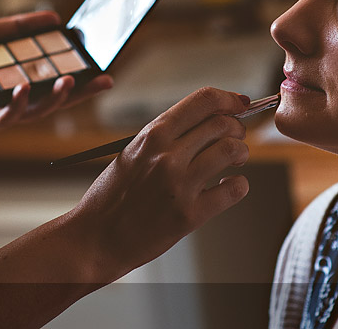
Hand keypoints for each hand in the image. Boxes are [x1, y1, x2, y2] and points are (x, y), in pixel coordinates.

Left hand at [0, 11, 112, 130]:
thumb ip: (15, 28)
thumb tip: (52, 17)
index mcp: (15, 78)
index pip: (54, 77)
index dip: (79, 75)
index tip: (102, 66)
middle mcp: (10, 98)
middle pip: (53, 98)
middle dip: (80, 92)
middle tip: (103, 81)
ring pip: (33, 111)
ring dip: (53, 98)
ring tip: (68, 81)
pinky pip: (3, 117)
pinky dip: (16, 105)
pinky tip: (23, 90)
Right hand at [66, 87, 250, 281]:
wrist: (96, 238)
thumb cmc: (112, 197)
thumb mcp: (132, 153)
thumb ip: (166, 137)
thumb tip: (208, 122)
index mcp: (152, 135)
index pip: (203, 101)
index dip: (229, 99)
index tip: (240, 104)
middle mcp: (167, 155)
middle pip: (222, 124)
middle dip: (238, 128)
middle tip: (237, 137)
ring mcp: (179, 185)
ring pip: (232, 151)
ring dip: (241, 152)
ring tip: (236, 160)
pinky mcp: (189, 215)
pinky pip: (233, 190)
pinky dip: (239, 185)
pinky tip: (230, 185)